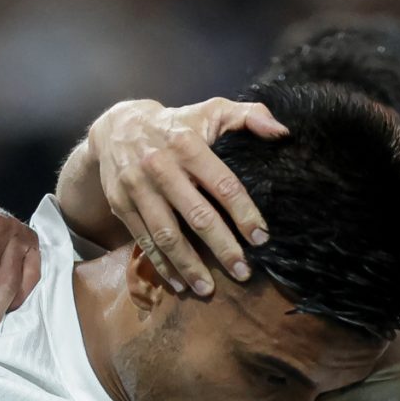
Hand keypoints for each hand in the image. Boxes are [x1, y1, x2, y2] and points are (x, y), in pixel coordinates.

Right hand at [90, 97, 283, 295]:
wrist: (117, 127)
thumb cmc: (177, 124)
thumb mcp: (211, 110)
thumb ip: (248, 116)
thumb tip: (282, 132)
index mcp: (188, 145)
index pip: (223, 184)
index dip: (243, 213)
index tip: (261, 238)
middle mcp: (161, 167)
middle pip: (196, 216)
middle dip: (222, 248)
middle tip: (243, 272)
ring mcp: (139, 189)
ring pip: (167, 235)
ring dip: (188, 265)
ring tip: (208, 290)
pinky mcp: (122, 205)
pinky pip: (144, 240)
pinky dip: (162, 265)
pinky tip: (179, 283)